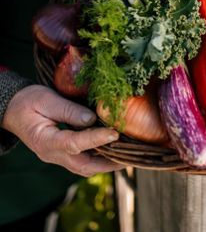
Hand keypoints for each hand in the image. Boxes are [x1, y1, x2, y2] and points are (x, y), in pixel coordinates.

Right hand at [2, 84, 123, 176]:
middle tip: (131, 155)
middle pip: (84, 166)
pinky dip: (100, 158)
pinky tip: (114, 149)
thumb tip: (92, 118)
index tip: (115, 133)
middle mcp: (53, 154)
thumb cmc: (28, 101)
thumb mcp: (46, 100)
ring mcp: (58, 156)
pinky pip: (84, 161)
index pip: (74, 144)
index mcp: (46, 141)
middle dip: (109, 163)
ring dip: (107, 163)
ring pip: (86, 167)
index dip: (96, 139)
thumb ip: (68, 110)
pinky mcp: (63, 153)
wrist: (13, 109)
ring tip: (128, 154)